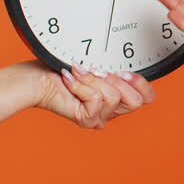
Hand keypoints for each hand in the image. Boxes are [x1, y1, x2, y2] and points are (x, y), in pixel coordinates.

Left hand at [29, 61, 155, 128]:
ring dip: (94, 81)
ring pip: (115, 98)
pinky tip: (70, 79)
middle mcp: (111, 111)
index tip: (124, 70)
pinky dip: (82, 85)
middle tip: (99, 72)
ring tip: (78, 74)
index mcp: (118, 97)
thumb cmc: (61, 69)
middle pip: (137, 102)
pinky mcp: (88, 119)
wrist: (37, 79)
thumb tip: (127, 69)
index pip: (146, 97)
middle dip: (118, 81)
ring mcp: (100, 117)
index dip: (140, 83)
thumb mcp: (97, 65)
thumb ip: (115, 69)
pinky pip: (97, 99)